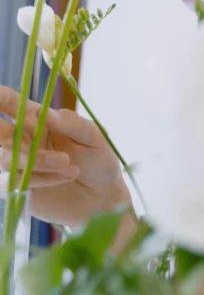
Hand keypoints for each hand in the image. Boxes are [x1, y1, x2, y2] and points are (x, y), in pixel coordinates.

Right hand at [0, 84, 129, 226]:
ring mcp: (17, 165)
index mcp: (38, 120)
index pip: (9, 103)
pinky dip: (40, 177)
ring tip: (68, 162)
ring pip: (6, 157)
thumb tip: (48, 113)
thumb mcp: (95, 138)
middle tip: (17, 134)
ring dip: (37, 159)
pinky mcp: (18, 188)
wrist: (103, 197)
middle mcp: (22, 140)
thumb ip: (73, 124)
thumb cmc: (99, 162)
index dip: (0, 97)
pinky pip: (13, 181)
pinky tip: (66, 175)